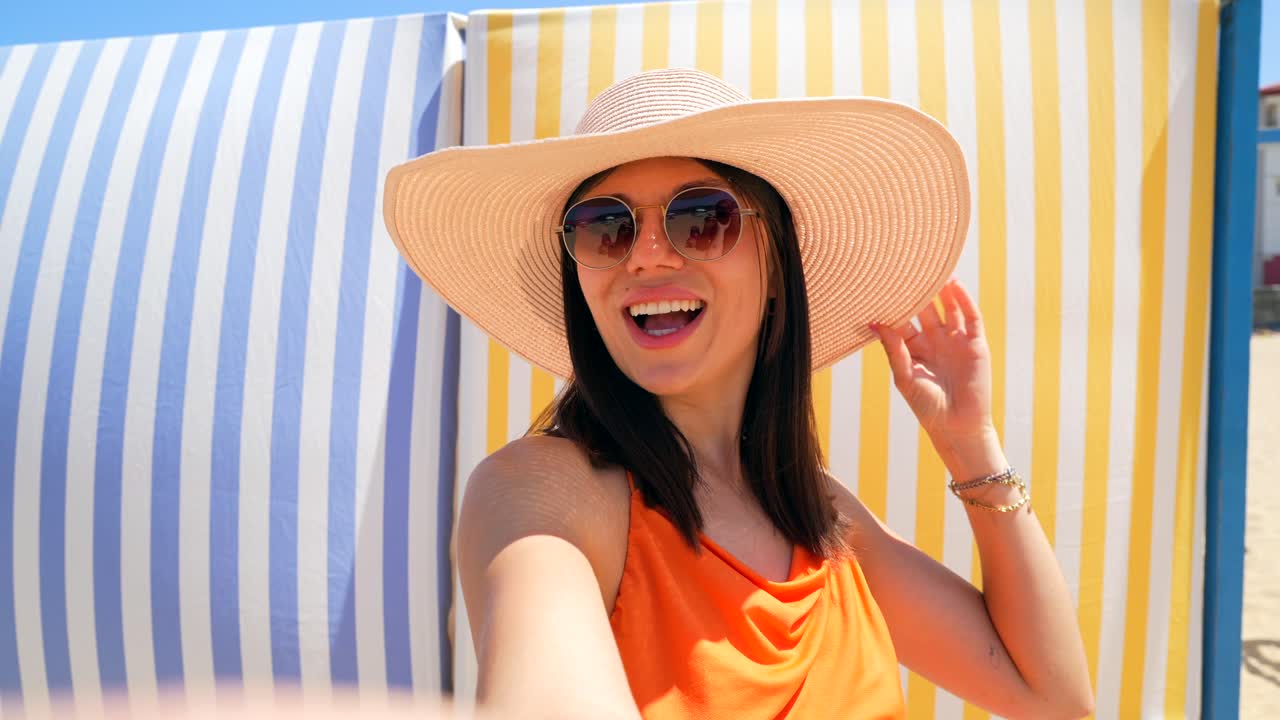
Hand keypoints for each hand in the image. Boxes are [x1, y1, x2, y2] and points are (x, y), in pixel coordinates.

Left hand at [872, 278, 998, 467]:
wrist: (958, 426)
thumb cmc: (926, 406)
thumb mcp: (904, 376)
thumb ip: (893, 347)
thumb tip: (874, 322)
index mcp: (915, 350)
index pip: (904, 320)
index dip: (896, 304)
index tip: (883, 284)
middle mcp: (935, 342)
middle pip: (926, 310)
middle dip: (918, 291)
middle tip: (906, 267)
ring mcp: (956, 342)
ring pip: (948, 308)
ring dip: (941, 290)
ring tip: (931, 267)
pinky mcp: (975, 344)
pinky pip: (970, 317)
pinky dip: (963, 300)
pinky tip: (954, 284)